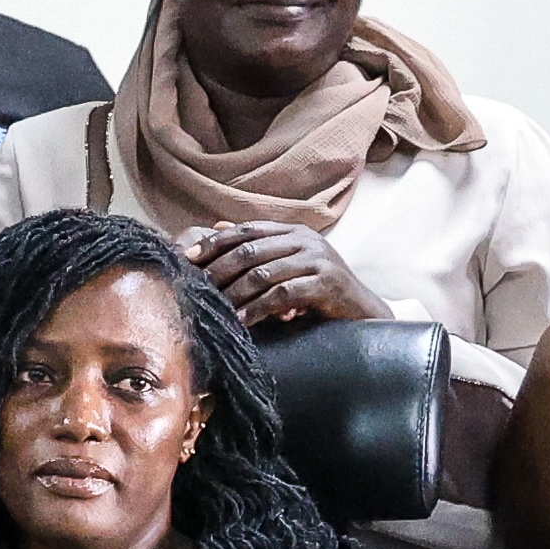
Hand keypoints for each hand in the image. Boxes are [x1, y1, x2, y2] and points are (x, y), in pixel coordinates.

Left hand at [177, 218, 375, 323]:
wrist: (362, 311)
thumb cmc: (320, 291)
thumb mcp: (288, 265)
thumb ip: (258, 248)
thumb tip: (215, 226)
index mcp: (293, 231)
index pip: (246, 231)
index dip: (214, 243)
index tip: (187, 258)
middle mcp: (305, 240)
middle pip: (250, 250)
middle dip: (218, 270)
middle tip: (196, 289)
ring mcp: (318, 259)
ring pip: (263, 273)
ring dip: (234, 294)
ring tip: (215, 309)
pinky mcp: (326, 282)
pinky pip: (282, 294)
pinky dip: (257, 309)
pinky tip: (242, 321)